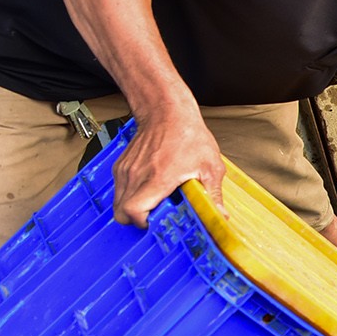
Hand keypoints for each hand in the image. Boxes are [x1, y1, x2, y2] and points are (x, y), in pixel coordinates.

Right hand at [112, 104, 223, 226]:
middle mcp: (136, 176)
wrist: (167, 111)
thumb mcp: (210, 167)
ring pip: (117, 203)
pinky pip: (119, 190)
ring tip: (154, 202)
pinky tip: (148, 190)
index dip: (145, 224)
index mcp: (157, 179)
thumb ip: (213, 194)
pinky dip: (129, 195)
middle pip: (121, 213)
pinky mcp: (121, 166)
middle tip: (157, 216)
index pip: (134, 212)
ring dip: (133, 208)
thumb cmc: (188, 135)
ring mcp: (125, 170)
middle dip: (137, 221)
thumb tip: (220, 216)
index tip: (160, 222)